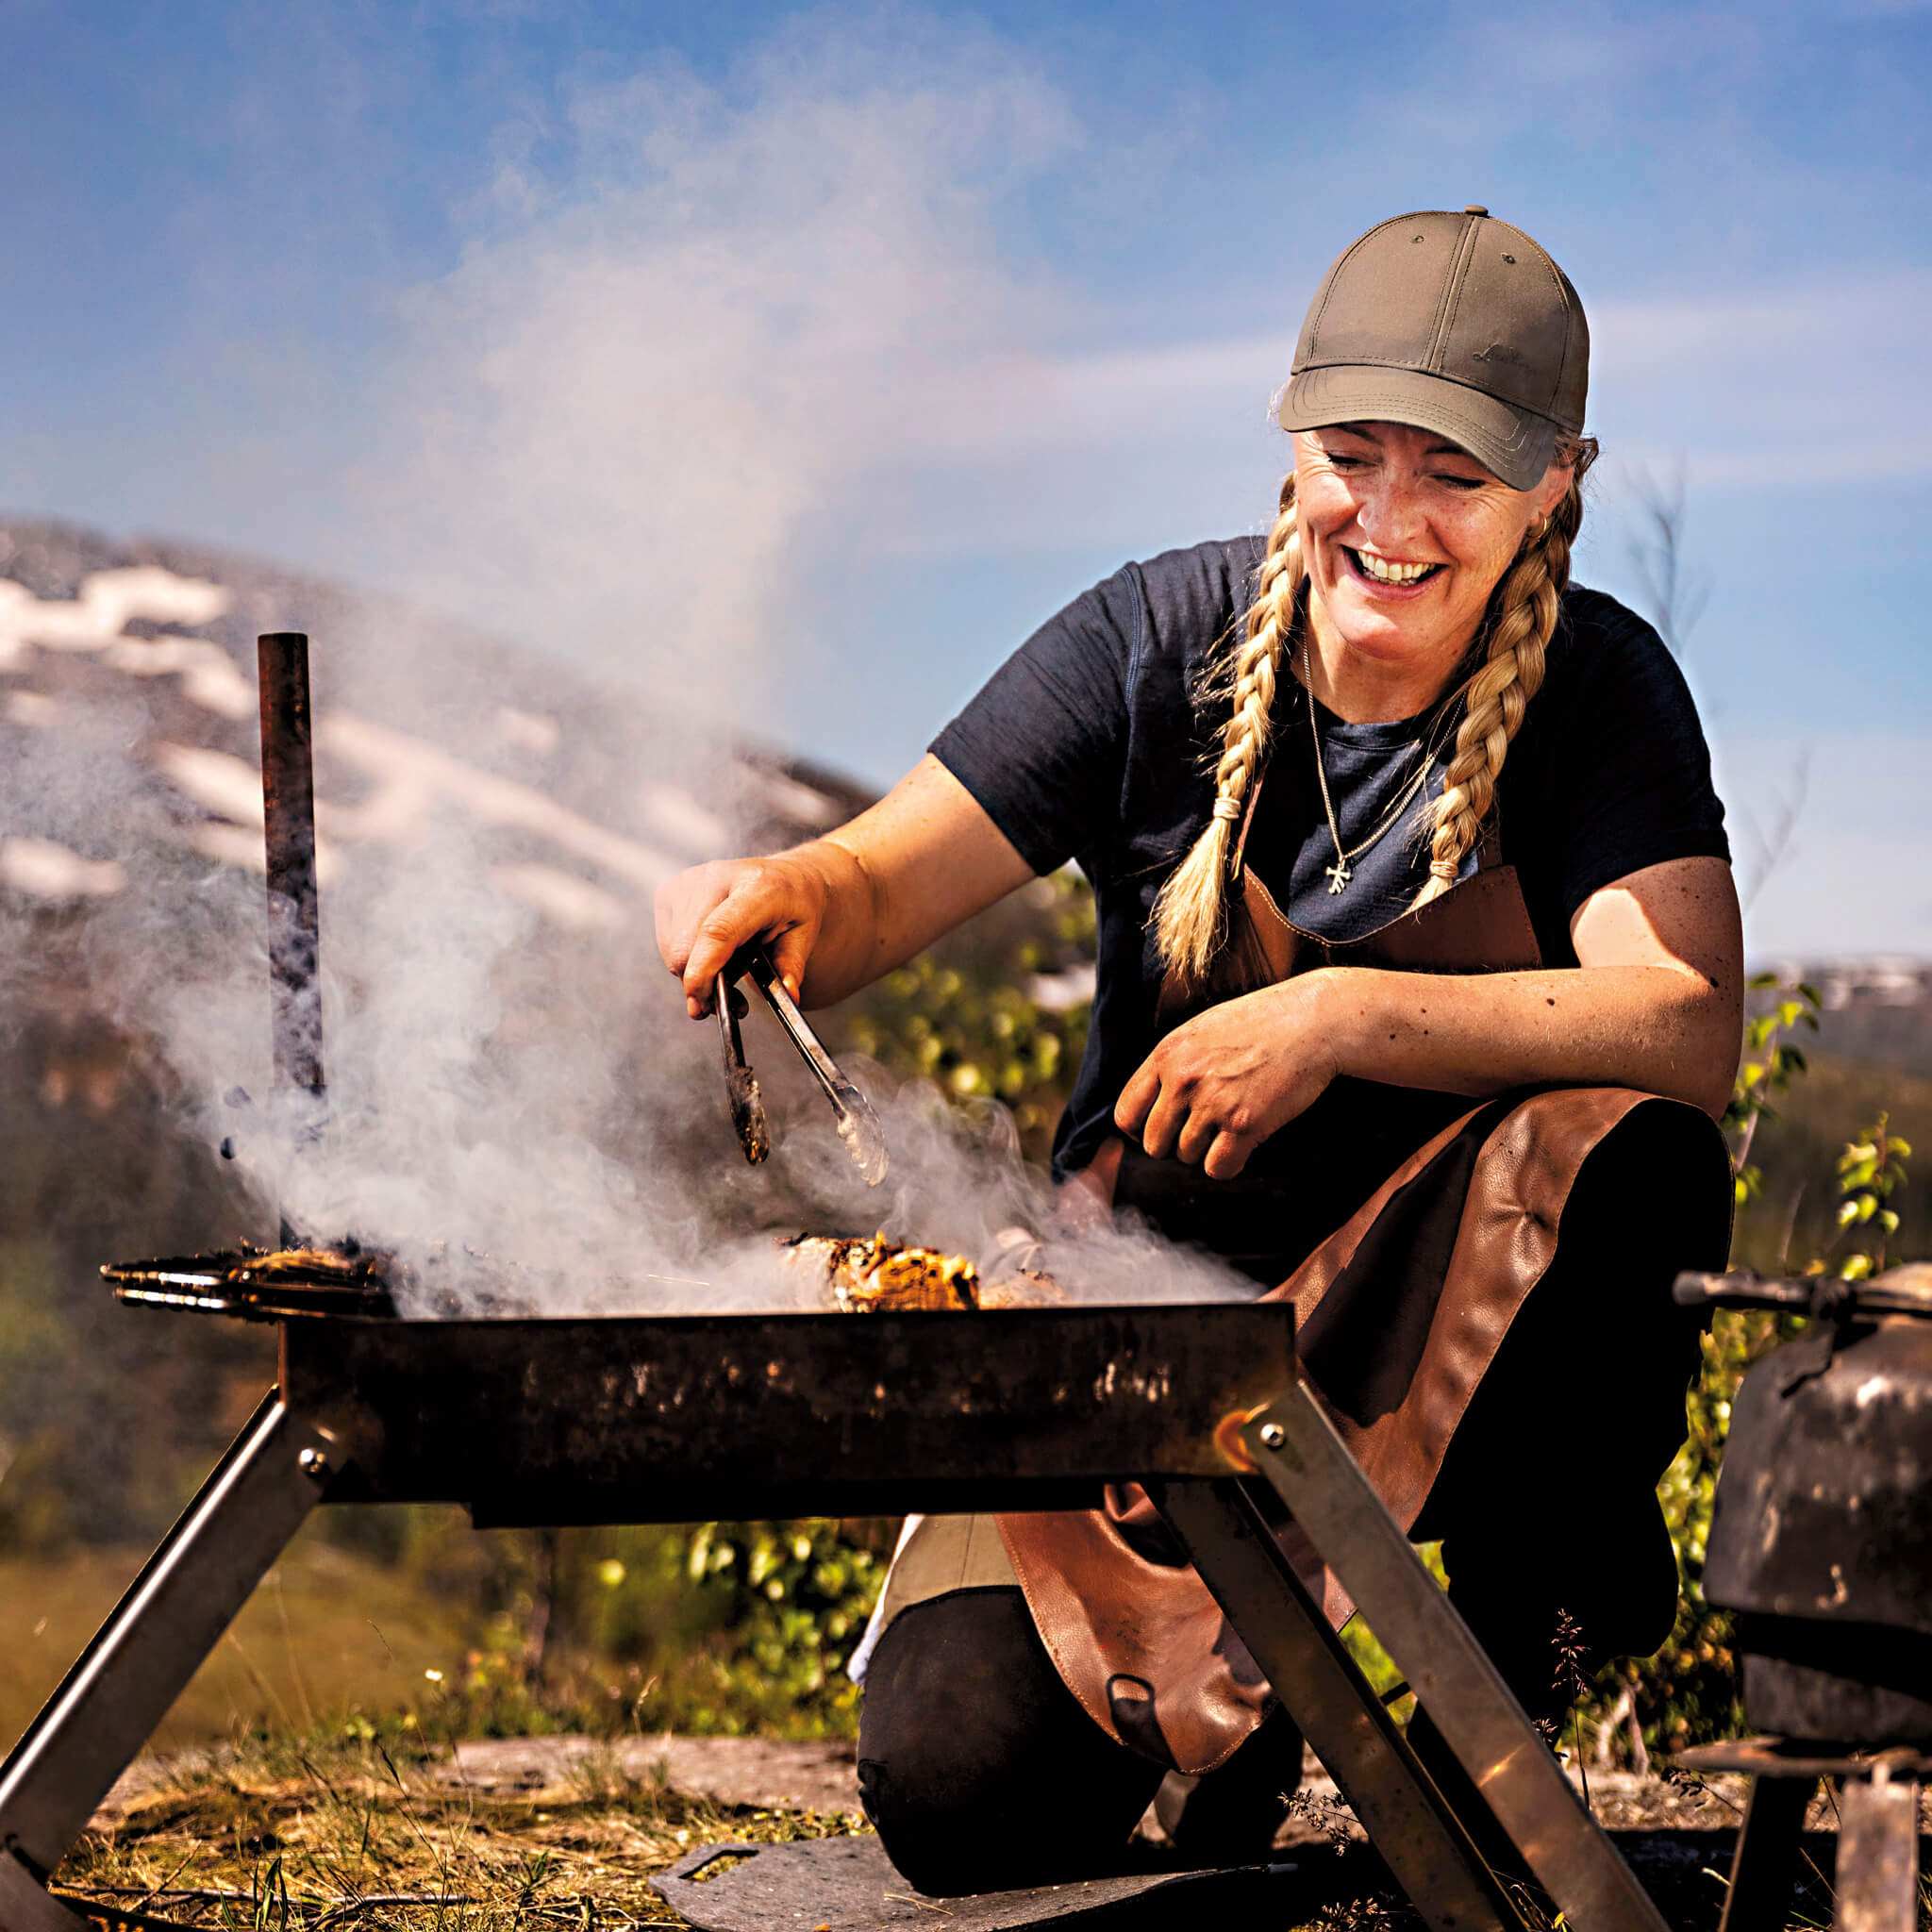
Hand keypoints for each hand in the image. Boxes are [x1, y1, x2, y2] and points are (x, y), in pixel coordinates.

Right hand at [654, 853, 832, 1018]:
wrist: (784, 876)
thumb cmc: (794, 906)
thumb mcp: (805, 936)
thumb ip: (792, 968)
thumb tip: (790, 997)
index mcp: (757, 886)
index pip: (718, 930)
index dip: (703, 969)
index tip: (701, 1002)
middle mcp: (717, 877)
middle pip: (686, 946)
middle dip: (702, 983)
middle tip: (728, 1000)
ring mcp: (688, 881)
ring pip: (672, 950)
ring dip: (695, 972)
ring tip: (727, 969)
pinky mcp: (670, 889)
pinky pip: (667, 943)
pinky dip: (686, 958)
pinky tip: (711, 951)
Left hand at [1113, 978, 1340, 1179]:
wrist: (1311, 1021)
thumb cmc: (1259, 1024)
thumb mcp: (1201, 1030)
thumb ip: (1173, 1063)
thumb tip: (1149, 1104)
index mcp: (1167, 1055)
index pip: (1126, 1113)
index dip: (1140, 1129)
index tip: (1160, 1130)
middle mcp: (1183, 1080)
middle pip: (1154, 1144)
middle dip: (1174, 1144)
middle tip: (1202, 1130)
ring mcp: (1213, 1103)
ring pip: (1187, 1156)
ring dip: (1206, 1150)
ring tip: (1229, 1125)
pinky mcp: (1245, 1124)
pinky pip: (1217, 1168)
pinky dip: (1228, 1164)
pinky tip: (1242, 1145)